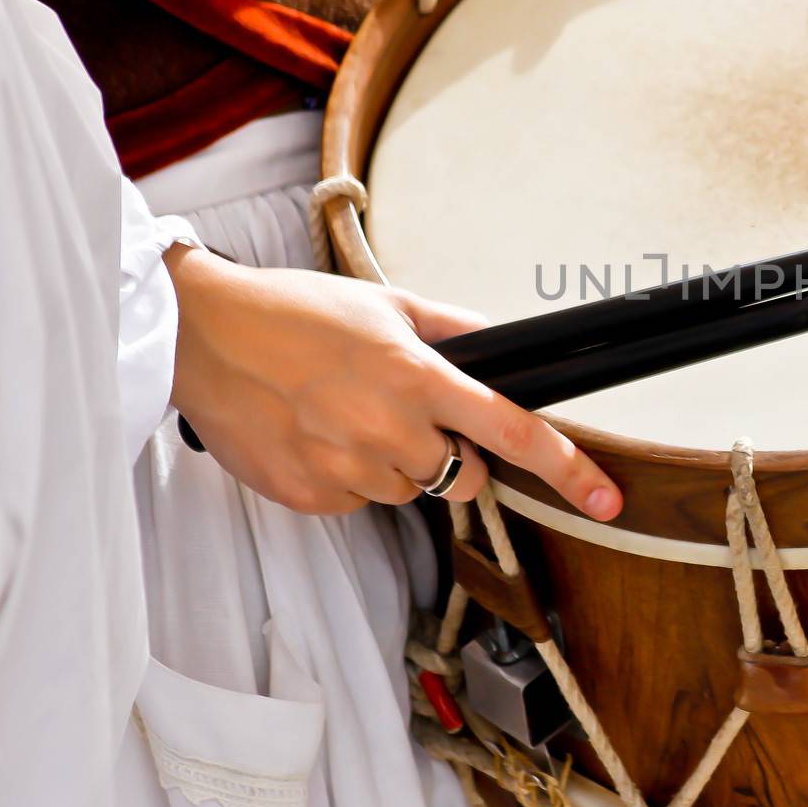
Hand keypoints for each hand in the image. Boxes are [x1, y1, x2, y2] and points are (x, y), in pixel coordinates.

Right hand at [165, 246, 622, 519]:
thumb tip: (503, 343)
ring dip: (398, 465)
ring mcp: (346, 469)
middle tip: (410, 414)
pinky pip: (359, 502)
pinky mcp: (310, 497)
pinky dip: (352, 477)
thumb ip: (454, 330)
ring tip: (349, 415)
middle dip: (457, 455)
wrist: (201, 337)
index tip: (606, 496)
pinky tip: (320, 435)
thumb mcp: (387, 304)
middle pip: (466, 477)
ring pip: (411, 492)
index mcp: (417, 377)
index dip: (567, 468)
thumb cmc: (293, 312)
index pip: (512, 430)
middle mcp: (387, 429)